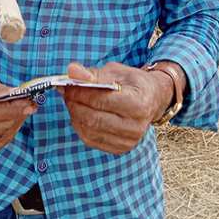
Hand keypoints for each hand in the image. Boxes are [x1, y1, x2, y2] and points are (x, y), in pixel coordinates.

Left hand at [60, 60, 180, 154]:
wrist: (152, 99)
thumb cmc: (133, 83)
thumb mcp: (116, 71)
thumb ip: (92, 73)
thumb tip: (71, 70)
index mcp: (138, 103)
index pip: (100, 100)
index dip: (79, 92)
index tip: (67, 83)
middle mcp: (135, 126)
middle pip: (93, 118)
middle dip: (74, 104)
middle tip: (65, 92)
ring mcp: (128, 140)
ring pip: (90, 131)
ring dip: (75, 114)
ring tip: (71, 101)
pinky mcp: (120, 148)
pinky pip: (91, 140)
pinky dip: (80, 126)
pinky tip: (79, 114)